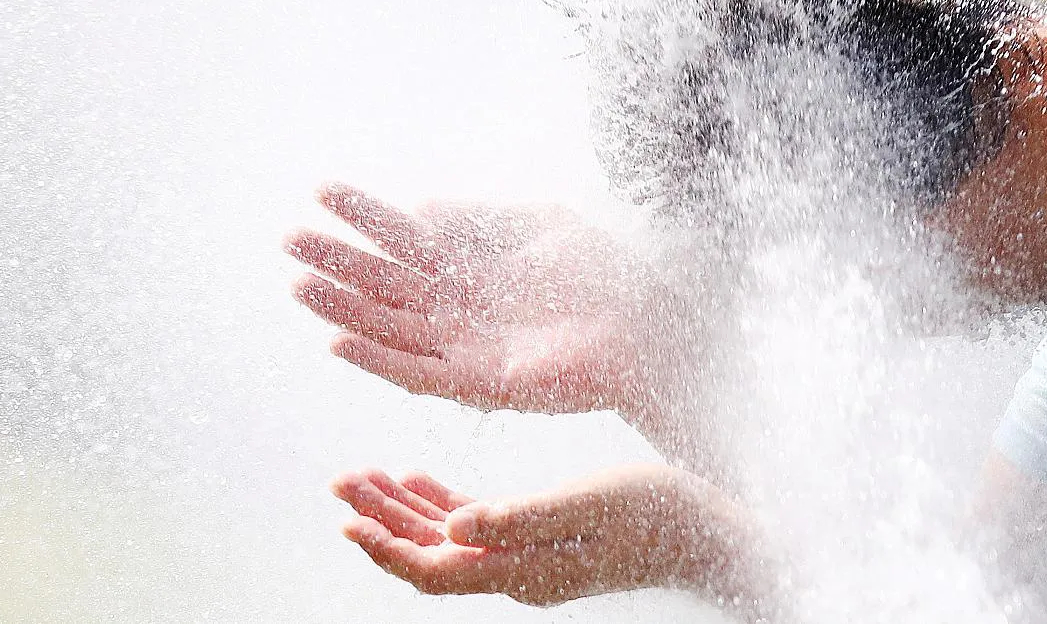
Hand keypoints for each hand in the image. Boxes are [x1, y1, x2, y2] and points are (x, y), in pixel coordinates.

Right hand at [286, 183, 686, 418]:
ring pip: (390, 326)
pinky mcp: (479, 384)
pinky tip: (340, 340)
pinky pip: (417, 373)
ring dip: (344, 308)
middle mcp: (460, 307)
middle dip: (339, 260)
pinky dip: (379, 359)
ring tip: (298, 284)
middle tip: (290, 238)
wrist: (648, 325)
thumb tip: (419, 207)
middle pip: (386, 282)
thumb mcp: (540, 225)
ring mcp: (465, 346)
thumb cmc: (604, 271)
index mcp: (472, 266)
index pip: (406, 237)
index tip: (322, 192)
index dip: (365, 215)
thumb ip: (479, 218)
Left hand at [329, 464, 758, 608]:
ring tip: (363, 475)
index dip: (385, 549)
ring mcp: (526, 555)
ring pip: (445, 536)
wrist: (706, 531)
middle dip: (379, 520)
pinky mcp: (540, 535)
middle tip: (340, 481)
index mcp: (521, 569)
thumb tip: (454, 525)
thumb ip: (518, 515)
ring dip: (402, 508)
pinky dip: (441, 500)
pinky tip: (417, 477)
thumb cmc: (655, 512)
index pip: (434, 570)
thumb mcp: (587, 502)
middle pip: (428, 552)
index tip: (345, 522)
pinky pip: (475, 524)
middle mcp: (515, 571)